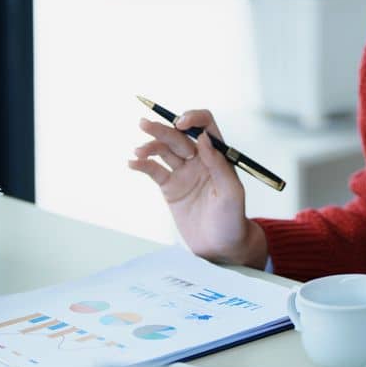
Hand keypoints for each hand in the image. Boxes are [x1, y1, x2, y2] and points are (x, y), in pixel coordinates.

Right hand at [127, 107, 266, 267]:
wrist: (220, 248)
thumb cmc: (232, 219)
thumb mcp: (231, 193)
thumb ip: (218, 165)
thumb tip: (203, 138)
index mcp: (218, 156)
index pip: (205, 126)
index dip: (193, 119)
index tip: (181, 123)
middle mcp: (200, 160)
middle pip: (179, 136)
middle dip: (162, 129)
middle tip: (144, 124)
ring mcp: (183, 172)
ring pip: (164, 150)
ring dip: (150, 145)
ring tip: (138, 151)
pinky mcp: (170, 187)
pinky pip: (155, 170)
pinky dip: (143, 164)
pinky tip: (133, 162)